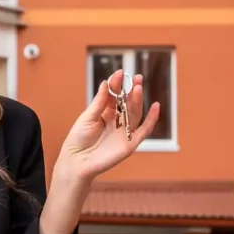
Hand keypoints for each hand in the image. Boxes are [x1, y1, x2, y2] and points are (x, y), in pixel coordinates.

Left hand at [56, 69, 159, 185]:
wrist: (77, 161)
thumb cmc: (78, 139)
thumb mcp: (87, 117)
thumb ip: (100, 102)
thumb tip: (106, 83)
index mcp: (105, 113)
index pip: (114, 96)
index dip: (118, 85)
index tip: (120, 73)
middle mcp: (117, 121)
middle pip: (128, 103)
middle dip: (132, 90)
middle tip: (136, 77)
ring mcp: (124, 131)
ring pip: (135, 113)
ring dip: (138, 100)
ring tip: (137, 87)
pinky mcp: (130, 143)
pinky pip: (144, 130)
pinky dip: (152, 119)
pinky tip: (156, 106)